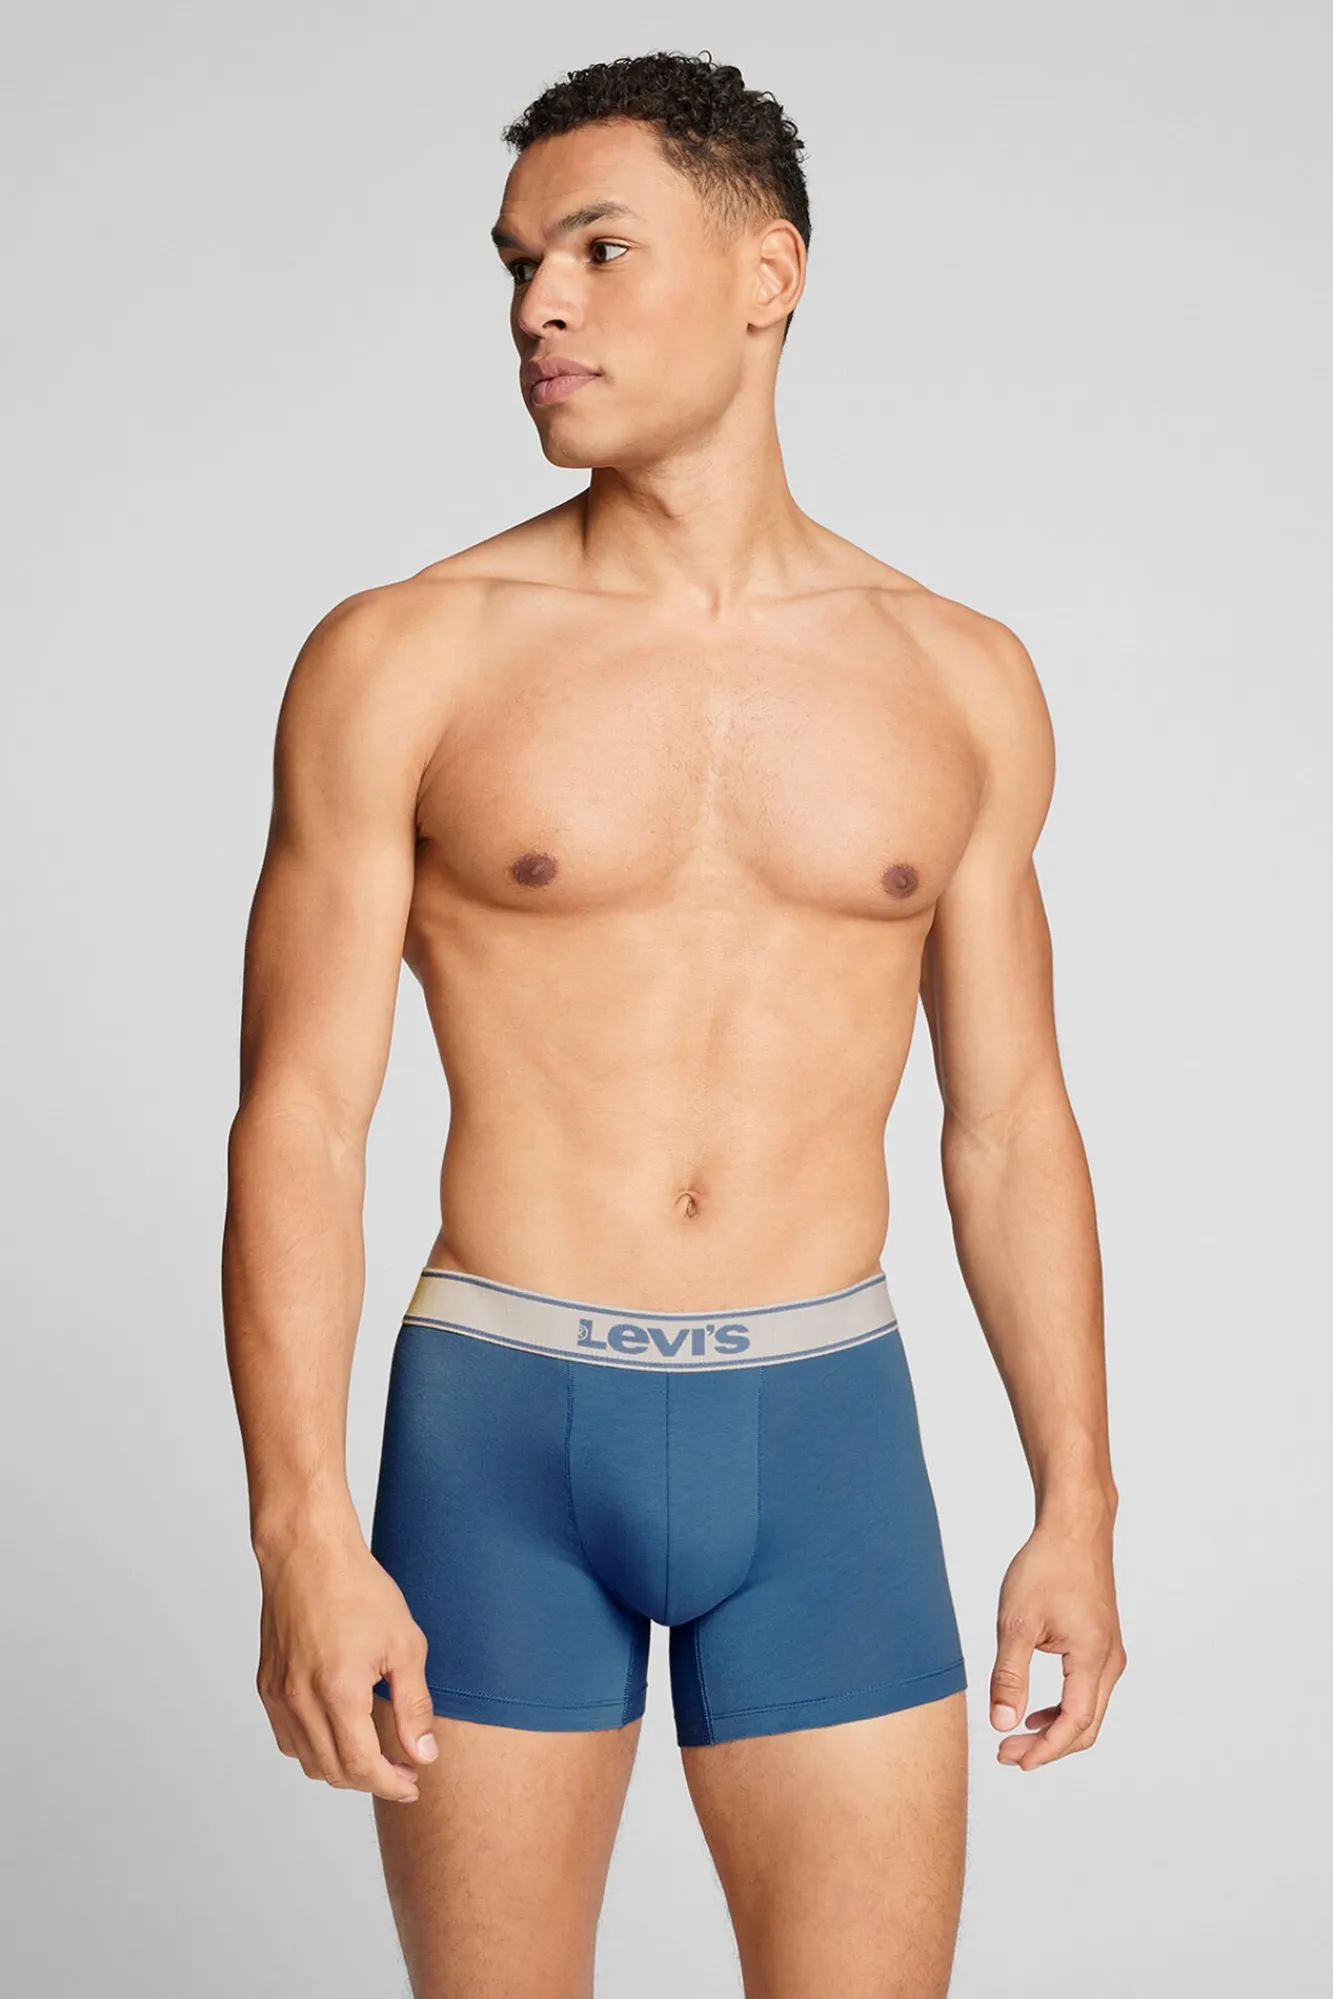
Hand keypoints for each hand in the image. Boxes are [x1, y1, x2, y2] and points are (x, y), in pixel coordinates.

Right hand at [256, 1527, 439, 1802]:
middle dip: (370, 1781)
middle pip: (334, 1772)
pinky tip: (338, 1734)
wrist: (309, 1553)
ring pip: (307, 1761)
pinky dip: (313, 1749)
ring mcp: (278, 1695)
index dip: (391, 1784)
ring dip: (341, 1769)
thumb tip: (422, 1754)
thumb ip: (413, 1707)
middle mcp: (301, 1701)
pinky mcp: (267, 1686)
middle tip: (401, 1772)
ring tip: (373, 1755)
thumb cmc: (358, 1589)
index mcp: (338, 1692)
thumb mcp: (404, 1645)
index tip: (412, 1784)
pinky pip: (287, 1738)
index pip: (362, 1766)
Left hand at [989, 1514, 1125, 1768]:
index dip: (1045, 1750)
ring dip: (1055, 1729)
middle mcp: (1110, 1660)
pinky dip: (1063, 1708)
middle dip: (1048, 1746)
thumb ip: (1009, 1676)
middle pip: (1086, 1724)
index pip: (1074, 1723)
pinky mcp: (1101, 1643)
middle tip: (1008, 1754)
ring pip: (1089, 1709)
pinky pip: (1087, 1690)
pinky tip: (1036, 1710)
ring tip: (1016, 1736)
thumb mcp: (1016, 1623)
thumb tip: (1002, 1723)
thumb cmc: (1046, 1567)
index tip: (1013, 1760)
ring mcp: (1109, 1652)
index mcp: (1092, 1657)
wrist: (1074, 1528)